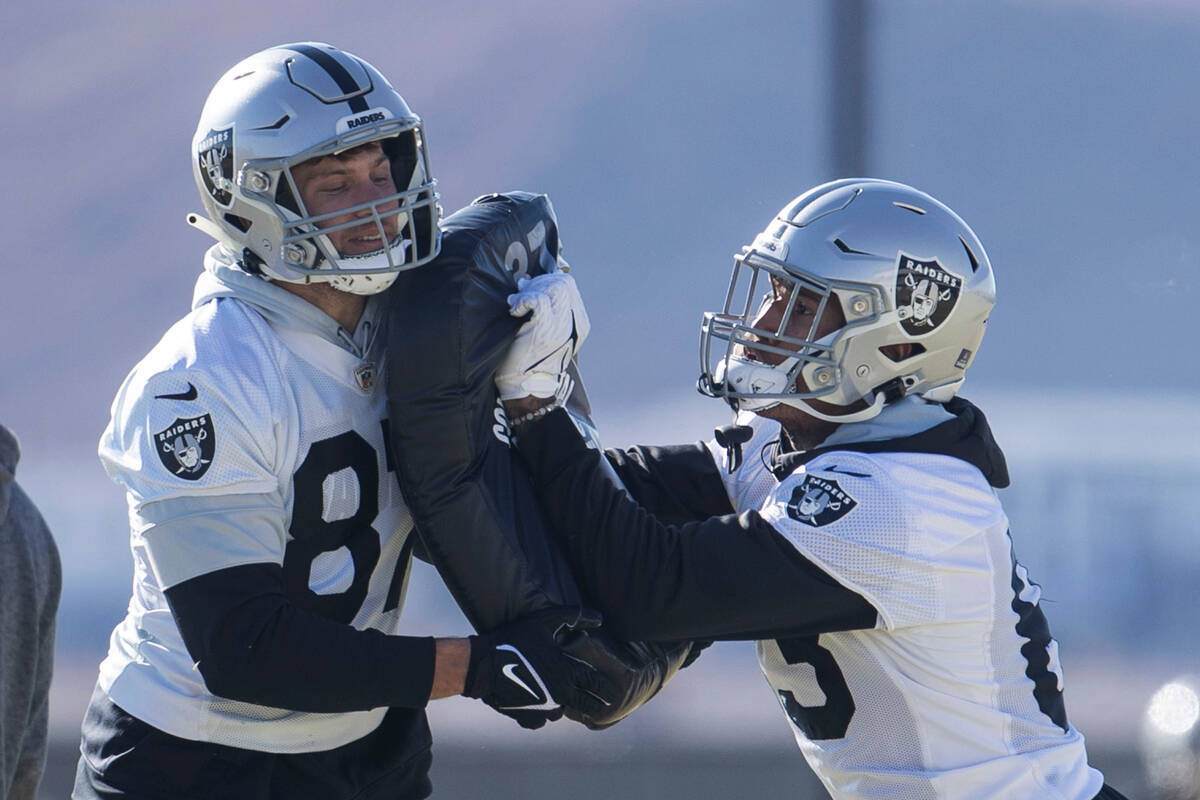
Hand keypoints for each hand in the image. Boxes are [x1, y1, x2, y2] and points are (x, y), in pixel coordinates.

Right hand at [464, 607, 615, 728]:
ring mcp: (544, 708)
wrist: (482, 665)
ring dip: (566, 707)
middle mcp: (560, 693)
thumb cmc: (515, 640)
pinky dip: (543, 715)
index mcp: (567, 671)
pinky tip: (540, 706)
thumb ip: (573, 616)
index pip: (596, 683)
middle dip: (595, 705)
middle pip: (586, 705)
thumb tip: (598, 618)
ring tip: (566, 701)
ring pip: (563, 713)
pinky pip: (541, 721)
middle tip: (601, 705)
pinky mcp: (528, 717)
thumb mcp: (544, 621)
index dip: (607, 688)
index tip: (614, 693)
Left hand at [495, 273, 590, 400]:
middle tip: (521, 295)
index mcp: (579, 323)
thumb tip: (526, 281)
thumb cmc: (530, 359)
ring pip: (554, 287)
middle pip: (563, 282)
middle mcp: (575, 323)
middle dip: (538, 282)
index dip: (546, 280)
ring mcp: (562, 327)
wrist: (526, 387)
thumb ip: (546, 309)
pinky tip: (515, 310)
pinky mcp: (546, 330)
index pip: (567, 285)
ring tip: (516, 303)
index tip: (528, 289)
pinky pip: (539, 300)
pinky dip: (523, 300)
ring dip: (531, 290)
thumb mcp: (546, 332)